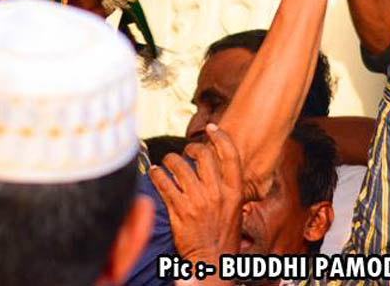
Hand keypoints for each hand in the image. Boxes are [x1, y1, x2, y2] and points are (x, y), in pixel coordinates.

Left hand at [148, 124, 243, 262]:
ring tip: (166, 163)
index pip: (230, 155)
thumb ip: (227, 188)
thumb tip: (217, 166)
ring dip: (170, 160)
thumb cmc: (223, 236)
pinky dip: (157, 175)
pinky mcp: (179, 211)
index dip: (221, 137)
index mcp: (234, 192)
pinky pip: (164, 184)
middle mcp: (217, 193)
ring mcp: (198, 201)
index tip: (211, 128)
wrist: (212, 261)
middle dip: (191, 148)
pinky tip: (155, 174)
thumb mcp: (235, 209)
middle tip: (185, 151)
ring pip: (179, 166)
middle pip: (202, 155)